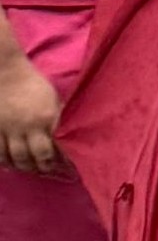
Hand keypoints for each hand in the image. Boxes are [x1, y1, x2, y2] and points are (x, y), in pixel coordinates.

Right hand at [0, 56, 62, 174]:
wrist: (4, 70)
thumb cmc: (32, 83)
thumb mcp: (53, 99)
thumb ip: (58, 119)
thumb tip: (66, 137)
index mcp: (46, 118)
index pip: (55, 149)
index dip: (61, 163)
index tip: (68, 170)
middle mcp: (27, 126)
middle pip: (33, 158)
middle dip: (41, 168)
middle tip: (46, 171)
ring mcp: (7, 128)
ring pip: (14, 157)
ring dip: (23, 167)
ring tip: (29, 168)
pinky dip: (4, 160)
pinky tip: (9, 163)